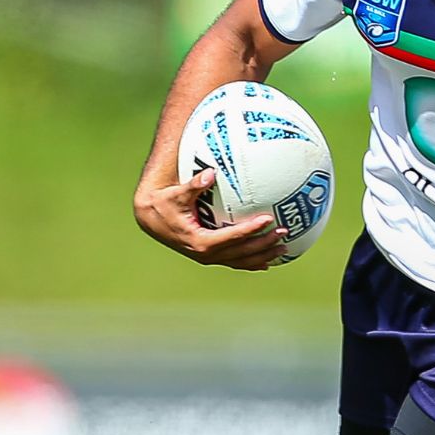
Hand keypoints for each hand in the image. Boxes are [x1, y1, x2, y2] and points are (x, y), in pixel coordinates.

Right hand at [133, 167, 286, 269]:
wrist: (150, 219)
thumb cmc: (164, 203)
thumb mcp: (176, 194)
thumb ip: (193, 185)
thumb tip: (211, 172)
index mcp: (199, 241)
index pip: (231, 236)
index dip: (250, 229)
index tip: (268, 219)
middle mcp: (205, 254)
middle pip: (241, 252)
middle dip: (264, 244)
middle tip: (283, 233)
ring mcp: (208, 258)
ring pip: (240, 261)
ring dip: (263, 256)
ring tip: (284, 248)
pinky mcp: (209, 256)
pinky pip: (235, 261)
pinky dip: (252, 262)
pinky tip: (268, 261)